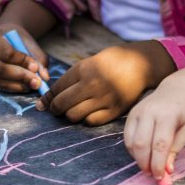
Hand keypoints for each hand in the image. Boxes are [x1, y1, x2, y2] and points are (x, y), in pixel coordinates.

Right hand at [0, 25, 49, 93]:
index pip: (6, 52)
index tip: (35, 67)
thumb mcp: (27, 41)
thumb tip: (45, 77)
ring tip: (33, 84)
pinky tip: (25, 86)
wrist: (2, 37)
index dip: (22, 61)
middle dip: (21, 76)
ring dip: (18, 84)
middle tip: (37, 81)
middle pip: (0, 68)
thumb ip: (37, 57)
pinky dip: (13, 88)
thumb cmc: (15, 37)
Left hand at [36, 42, 171, 126]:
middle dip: (55, 109)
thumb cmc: (111, 62)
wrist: (141, 64)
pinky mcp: (114, 110)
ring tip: (74, 110)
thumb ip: (70, 79)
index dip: (46, 99)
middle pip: (61, 104)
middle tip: (57, 109)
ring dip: (70, 115)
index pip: (56, 89)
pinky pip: (91, 121)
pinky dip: (86, 119)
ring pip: (73, 115)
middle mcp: (92, 84)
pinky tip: (88, 113)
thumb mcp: (89, 63)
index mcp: (83, 69)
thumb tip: (48, 99)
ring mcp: (104, 98)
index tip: (43, 105)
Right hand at [124, 75, 184, 176]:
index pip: (159, 144)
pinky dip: (133, 151)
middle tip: (152, 174)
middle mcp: (149, 112)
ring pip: (131, 142)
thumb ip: (175, 150)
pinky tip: (143, 154)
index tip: (160, 177)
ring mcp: (137, 112)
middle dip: (145, 163)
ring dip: (138, 158)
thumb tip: (166, 170)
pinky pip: (127, 138)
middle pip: (141, 144)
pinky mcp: (130, 115)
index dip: (158, 163)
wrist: (177, 91)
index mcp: (167, 115)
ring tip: (148, 165)